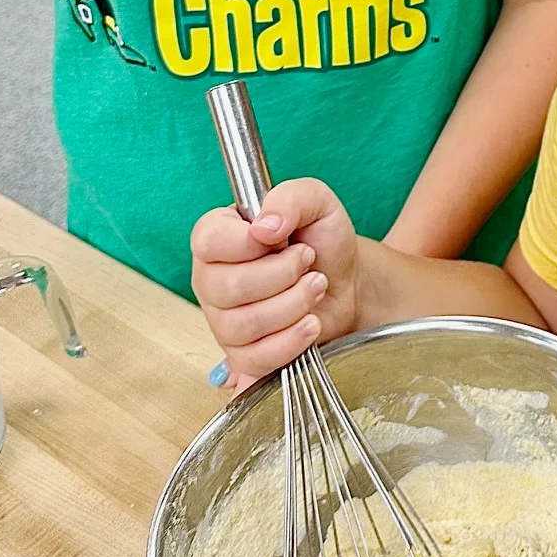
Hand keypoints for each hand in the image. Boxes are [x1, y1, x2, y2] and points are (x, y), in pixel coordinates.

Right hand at [190, 176, 362, 390]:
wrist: (347, 283)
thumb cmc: (323, 241)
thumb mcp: (317, 203)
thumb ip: (291, 198)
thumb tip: (264, 225)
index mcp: (217, 236)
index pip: (209, 242)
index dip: (248, 243)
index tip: (282, 238)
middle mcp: (211, 278)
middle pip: (229, 287)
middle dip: (284, 274)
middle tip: (308, 261)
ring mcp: (222, 320)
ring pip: (243, 324)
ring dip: (294, 304)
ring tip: (315, 286)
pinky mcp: (241, 354)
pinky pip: (255, 357)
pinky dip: (292, 340)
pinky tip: (310, 322)